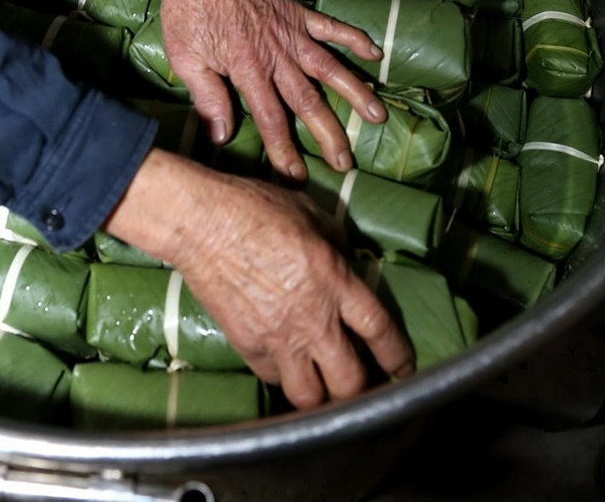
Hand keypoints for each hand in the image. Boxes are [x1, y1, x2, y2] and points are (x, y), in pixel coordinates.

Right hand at [105, 149, 414, 407]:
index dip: (397, 355)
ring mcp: (278, 338)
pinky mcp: (247, 346)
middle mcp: (312, 318)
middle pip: (351, 382)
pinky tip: (285, 364)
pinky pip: (274, 377)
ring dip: (322, 396)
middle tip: (363, 385)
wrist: (201, 222)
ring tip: (324, 388)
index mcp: (334, 280)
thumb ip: (333, 240)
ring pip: (310, 397)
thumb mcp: (307, 211)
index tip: (403, 367)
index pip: (379, 330)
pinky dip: (283, 376)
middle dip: (362, 391)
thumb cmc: (253, 207)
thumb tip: (343, 256)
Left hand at [133, 0, 385, 178]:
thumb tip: (221, 136)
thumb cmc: (187, 12)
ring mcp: (290, 32)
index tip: (296, 176)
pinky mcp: (296, 12)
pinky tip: (376, 53)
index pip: (271, 119)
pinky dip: (354, 38)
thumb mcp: (185, 58)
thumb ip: (207, 97)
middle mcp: (276, 54)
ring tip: (378, 115)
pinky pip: (331, 26)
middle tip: (345, 162)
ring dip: (354, 92)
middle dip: (327, 134)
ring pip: (329, 68)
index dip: (284, 150)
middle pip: (307, 101)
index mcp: (247, 69)